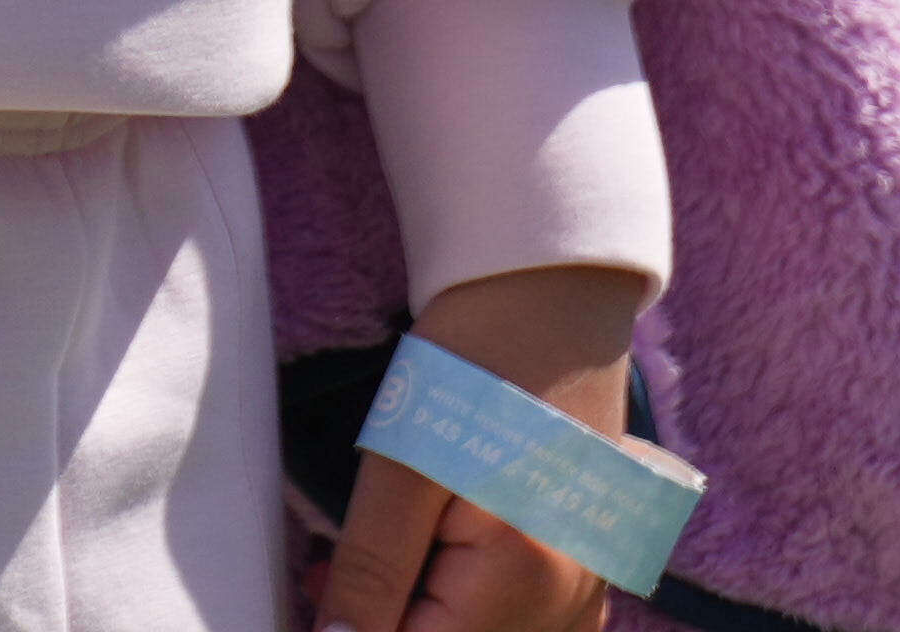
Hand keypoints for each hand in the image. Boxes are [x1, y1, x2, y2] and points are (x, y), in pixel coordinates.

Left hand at [307, 269, 653, 631]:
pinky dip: (459, 609)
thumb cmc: (472, 368)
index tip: (312, 593)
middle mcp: (572, 605)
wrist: (546, 301)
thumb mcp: (401, 466)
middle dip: (381, 619)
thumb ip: (371, 571)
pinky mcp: (583, 575)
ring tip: (360, 562)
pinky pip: (518, 624)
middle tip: (325, 572)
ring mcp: (587, 594)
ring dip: (414, 612)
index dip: (353, 630)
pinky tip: (416, 568)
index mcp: (527, 583)